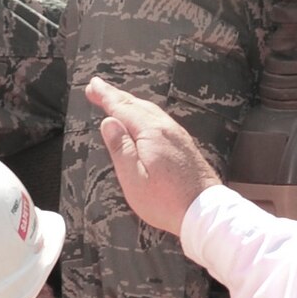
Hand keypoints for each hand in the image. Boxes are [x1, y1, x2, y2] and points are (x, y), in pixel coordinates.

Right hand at [86, 76, 221, 236]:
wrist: (204, 211)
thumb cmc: (166, 200)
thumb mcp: (134, 179)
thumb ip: (120, 148)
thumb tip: (109, 122)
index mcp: (152, 133)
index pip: (123, 108)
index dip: (106, 96)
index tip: (92, 86)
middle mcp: (166, 128)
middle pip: (137, 105)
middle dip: (116, 95)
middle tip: (97, 87)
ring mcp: (177, 135)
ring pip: (149, 110)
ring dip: (130, 102)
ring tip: (115, 99)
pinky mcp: (183, 144)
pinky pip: (158, 119)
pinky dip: (143, 112)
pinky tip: (140, 118)